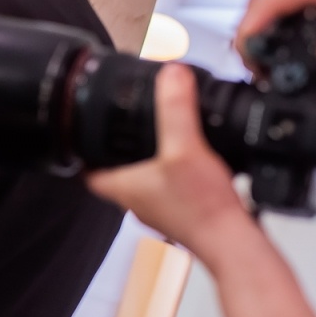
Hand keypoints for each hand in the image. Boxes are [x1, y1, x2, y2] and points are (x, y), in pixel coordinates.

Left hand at [85, 65, 252, 253]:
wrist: (232, 242)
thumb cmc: (203, 208)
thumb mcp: (186, 147)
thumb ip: (176, 109)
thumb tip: (171, 74)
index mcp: (124, 188)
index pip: (88, 172)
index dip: (82, 153)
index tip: (84, 134)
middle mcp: (137, 203)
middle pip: (115, 175)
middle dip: (118, 153)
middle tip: (122, 131)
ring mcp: (161, 211)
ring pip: (143, 183)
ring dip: (148, 163)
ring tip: (156, 140)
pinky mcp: (184, 216)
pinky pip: (171, 190)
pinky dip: (175, 174)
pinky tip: (192, 162)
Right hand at [237, 0, 315, 93]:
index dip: (267, 10)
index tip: (251, 35)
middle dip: (251, 26)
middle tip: (248, 59)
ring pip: (270, 8)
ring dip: (254, 34)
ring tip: (255, 65)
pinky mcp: (312, 22)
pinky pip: (277, 23)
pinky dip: (263, 41)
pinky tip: (265, 63)